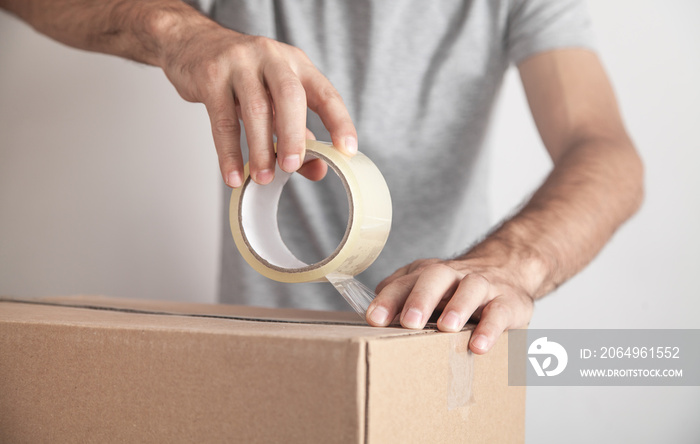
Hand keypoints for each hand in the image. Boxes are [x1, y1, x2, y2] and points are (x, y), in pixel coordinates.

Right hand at [156, 19, 356, 186]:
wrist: (193, 42)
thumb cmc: (243, 74)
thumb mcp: (276, 98)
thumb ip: (299, 134)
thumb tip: (318, 170)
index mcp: (296, 63)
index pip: (326, 93)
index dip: (339, 122)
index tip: (346, 150)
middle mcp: (272, 57)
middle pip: (290, 96)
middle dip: (293, 136)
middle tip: (292, 168)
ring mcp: (240, 63)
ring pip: (255, 109)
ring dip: (260, 149)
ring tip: (263, 178)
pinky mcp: (211, 75)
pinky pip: (222, 120)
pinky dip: (228, 152)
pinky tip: (234, 175)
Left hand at [365, 246, 540, 353]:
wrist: (509, 269)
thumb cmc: (456, 287)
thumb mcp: (428, 287)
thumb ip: (400, 295)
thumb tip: (371, 313)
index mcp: (428, 273)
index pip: (404, 282)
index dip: (389, 299)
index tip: (374, 318)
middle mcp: (454, 275)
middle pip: (435, 277)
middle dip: (420, 298)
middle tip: (409, 322)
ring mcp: (483, 285)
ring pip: (470, 288)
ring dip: (457, 306)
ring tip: (446, 327)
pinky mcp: (508, 301)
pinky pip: (499, 312)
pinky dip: (490, 328)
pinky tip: (478, 345)